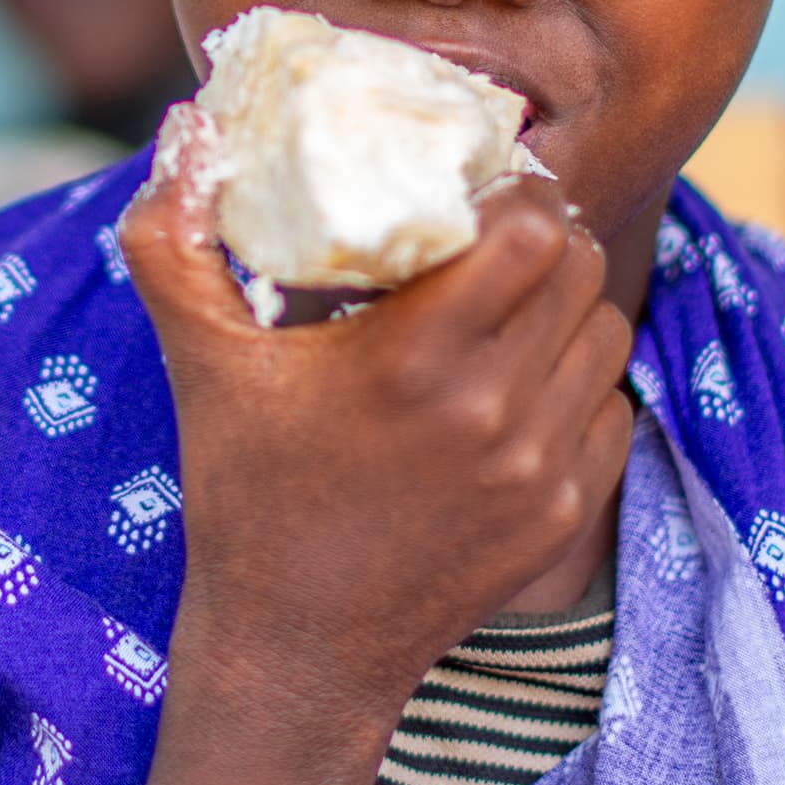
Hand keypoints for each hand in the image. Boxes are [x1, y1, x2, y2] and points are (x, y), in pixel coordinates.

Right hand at [117, 102, 633, 780]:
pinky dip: (578, 384)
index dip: (515, 197)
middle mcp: (494, 412)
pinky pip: (611, 408)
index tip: (473, 198)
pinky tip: (520, 386)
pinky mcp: (562, 514)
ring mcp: (540, 469)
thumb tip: (181, 131)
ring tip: (512, 308)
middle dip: (547, 238)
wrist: (298, 654)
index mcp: (416, 361)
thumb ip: (173, 243)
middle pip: (582, 269)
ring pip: (606, 333)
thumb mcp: (200, 364)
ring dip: (569, 307)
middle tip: (497, 237)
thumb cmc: (245, 498)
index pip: (533, 233)